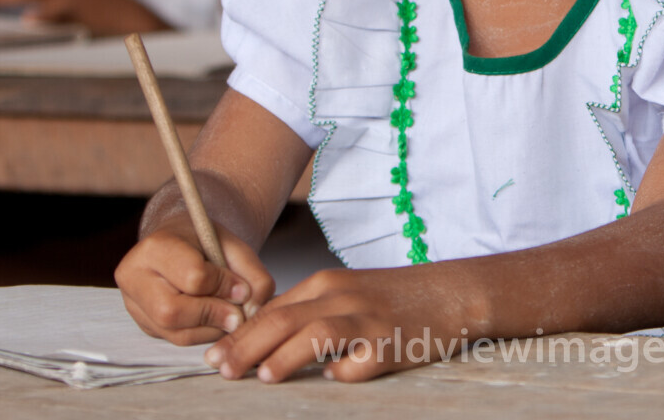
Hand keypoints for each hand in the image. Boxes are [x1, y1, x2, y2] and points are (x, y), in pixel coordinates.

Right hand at [116, 220, 274, 345]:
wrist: (180, 243)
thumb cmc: (206, 242)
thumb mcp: (234, 247)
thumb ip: (253, 274)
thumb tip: (252, 309)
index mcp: (156, 246)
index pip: (192, 277)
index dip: (223, 286)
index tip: (242, 288)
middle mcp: (135, 276)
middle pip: (171, 311)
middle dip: (213, 315)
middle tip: (238, 314)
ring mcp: (134, 304)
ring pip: (174, 333)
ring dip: (211, 329)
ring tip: (230, 316)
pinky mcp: (144, 324)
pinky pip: (176, 340)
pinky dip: (203, 334)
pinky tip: (215, 321)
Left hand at [206, 265, 463, 383]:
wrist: (450, 292)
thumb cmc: (392, 298)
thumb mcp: (345, 294)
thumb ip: (307, 312)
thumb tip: (263, 342)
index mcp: (326, 285)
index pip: (271, 309)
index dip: (240, 334)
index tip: (213, 356)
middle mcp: (342, 297)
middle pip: (284, 318)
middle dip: (248, 346)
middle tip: (222, 370)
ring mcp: (367, 319)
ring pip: (316, 331)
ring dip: (285, 355)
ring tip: (263, 377)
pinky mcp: (391, 341)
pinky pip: (361, 361)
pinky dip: (343, 372)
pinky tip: (332, 378)